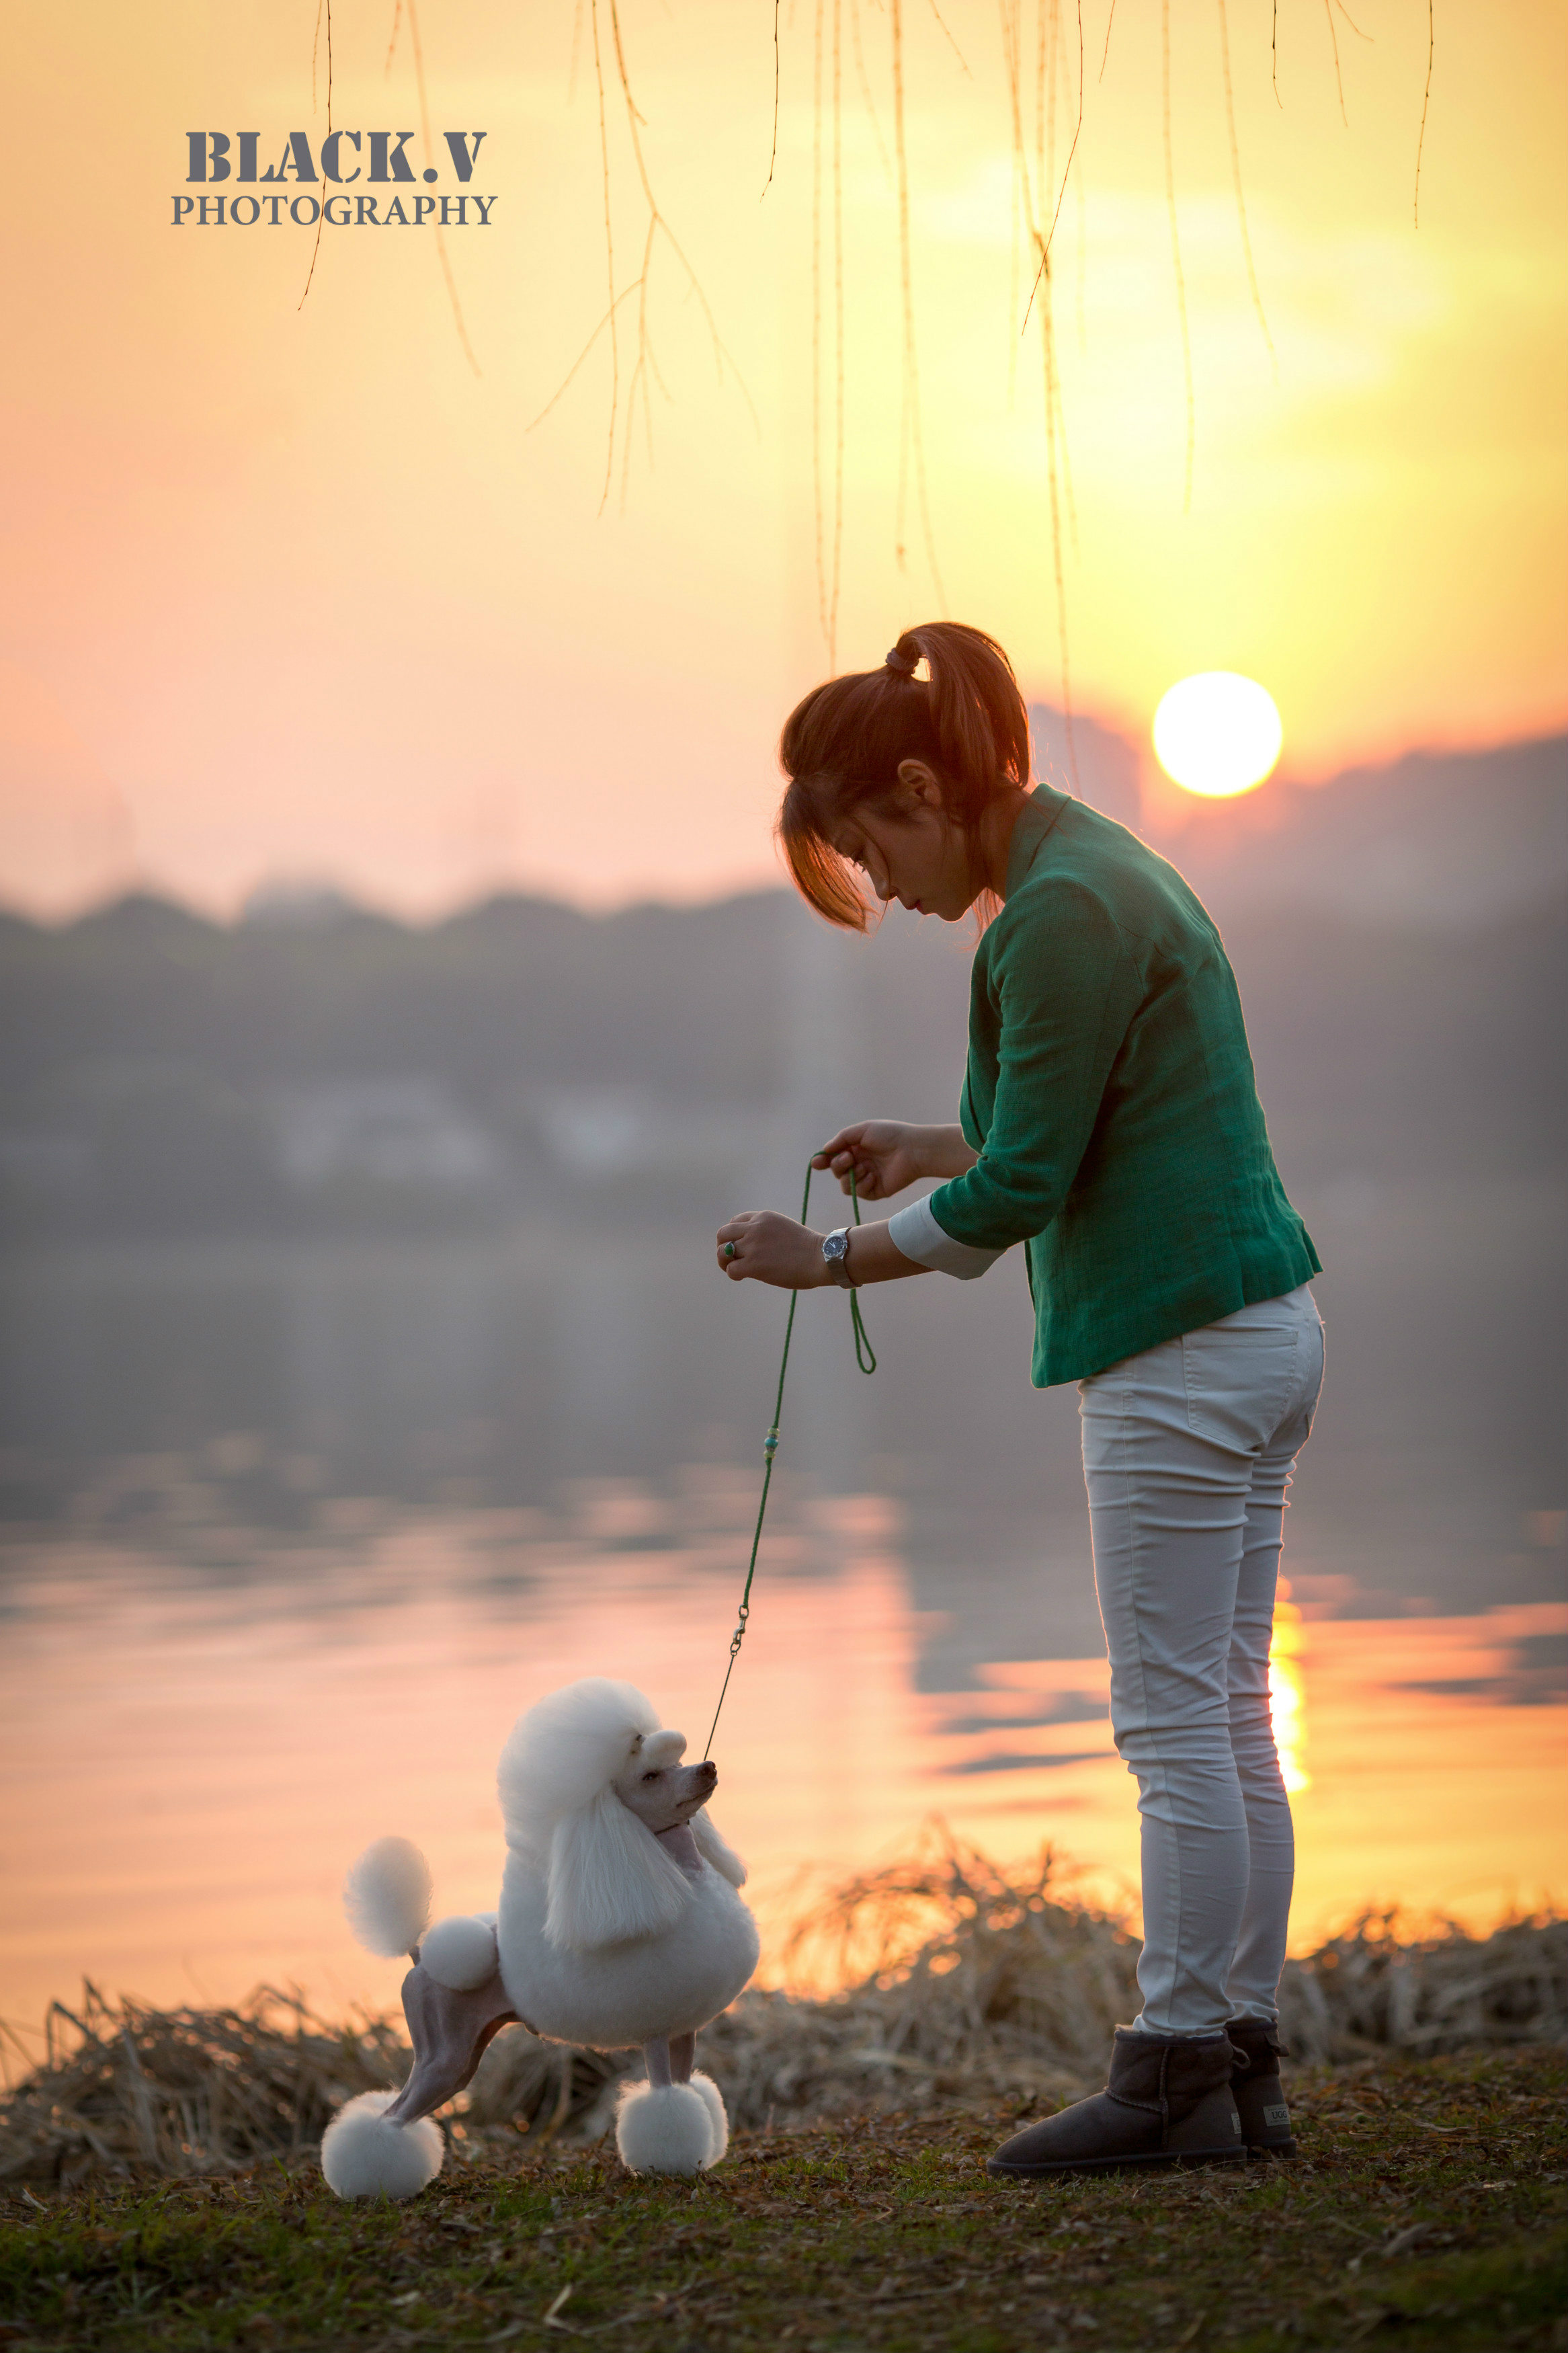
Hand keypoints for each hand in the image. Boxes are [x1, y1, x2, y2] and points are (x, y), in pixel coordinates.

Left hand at [716, 1210, 828, 1288]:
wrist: (822, 1257)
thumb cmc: (809, 1248)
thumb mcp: (784, 1229)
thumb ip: (766, 1232)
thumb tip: (752, 1248)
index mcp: (763, 1217)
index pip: (734, 1221)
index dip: (733, 1236)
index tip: (740, 1246)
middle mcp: (754, 1228)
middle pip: (722, 1234)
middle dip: (723, 1247)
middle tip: (732, 1260)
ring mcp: (753, 1246)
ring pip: (722, 1252)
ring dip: (725, 1262)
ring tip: (735, 1269)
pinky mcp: (754, 1265)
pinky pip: (731, 1269)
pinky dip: (733, 1274)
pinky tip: (743, 1277)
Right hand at [812, 1120, 974, 1198]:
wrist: (912, 1150)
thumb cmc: (890, 1135)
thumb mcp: (863, 1130)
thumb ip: (841, 1139)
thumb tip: (824, 1150)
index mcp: (857, 1149)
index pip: (834, 1157)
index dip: (823, 1161)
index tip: (816, 1163)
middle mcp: (860, 1164)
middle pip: (837, 1171)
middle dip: (838, 1165)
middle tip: (850, 1158)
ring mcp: (867, 1178)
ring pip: (845, 1185)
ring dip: (850, 1175)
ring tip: (865, 1167)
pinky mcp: (876, 1191)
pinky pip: (859, 1192)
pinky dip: (862, 1184)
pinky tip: (873, 1175)